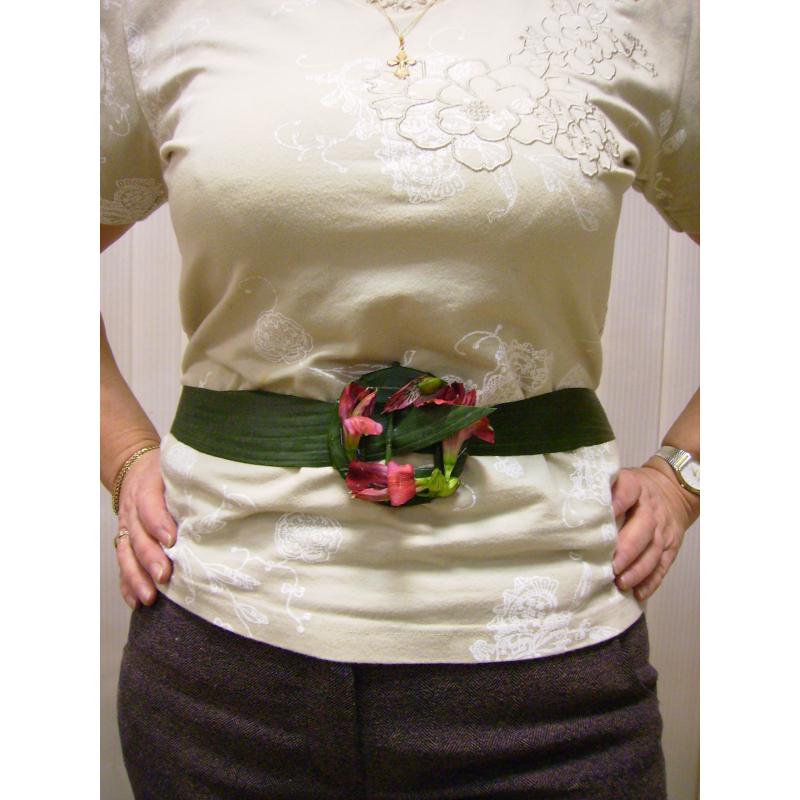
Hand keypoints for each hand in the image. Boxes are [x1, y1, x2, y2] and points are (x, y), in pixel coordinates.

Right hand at [115, 448, 176, 609]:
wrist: (135, 469)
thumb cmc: (165, 472)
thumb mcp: (176, 467)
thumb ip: (191, 479)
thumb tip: (226, 490)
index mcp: (146, 488)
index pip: (148, 505)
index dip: (158, 522)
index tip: (172, 539)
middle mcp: (132, 510)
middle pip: (137, 536)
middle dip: (150, 558)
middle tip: (164, 576)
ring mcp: (126, 528)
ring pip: (126, 555)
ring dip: (137, 577)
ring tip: (150, 597)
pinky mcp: (124, 543)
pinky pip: (123, 565)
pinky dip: (127, 585)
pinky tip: (137, 601)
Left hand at [610, 457, 698, 600]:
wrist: (671, 490)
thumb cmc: (633, 490)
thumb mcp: (620, 480)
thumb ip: (601, 490)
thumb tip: (570, 503)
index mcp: (636, 487)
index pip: (627, 491)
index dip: (616, 503)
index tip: (604, 517)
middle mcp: (651, 509)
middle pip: (643, 528)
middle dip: (627, 550)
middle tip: (611, 566)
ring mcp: (663, 529)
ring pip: (653, 551)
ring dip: (637, 570)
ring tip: (620, 583)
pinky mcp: (671, 546)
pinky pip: (663, 566)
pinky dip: (651, 581)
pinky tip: (638, 593)